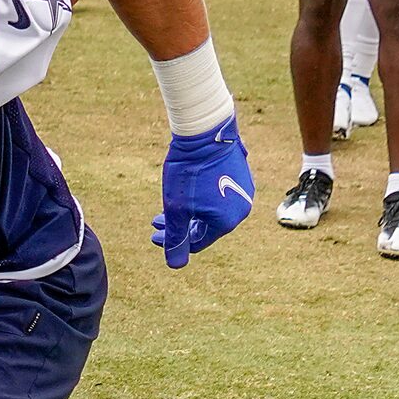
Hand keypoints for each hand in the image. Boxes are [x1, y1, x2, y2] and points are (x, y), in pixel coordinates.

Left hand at [151, 115, 255, 267]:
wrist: (205, 132)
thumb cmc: (189, 171)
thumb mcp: (176, 208)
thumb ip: (176, 237)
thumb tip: (175, 265)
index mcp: (226, 222)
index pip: (197, 242)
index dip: (173, 243)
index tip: (154, 235)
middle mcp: (241, 209)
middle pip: (205, 226)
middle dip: (178, 226)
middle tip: (157, 221)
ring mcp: (244, 190)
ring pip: (212, 209)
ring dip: (188, 211)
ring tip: (168, 206)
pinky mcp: (242, 174)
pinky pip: (219, 194)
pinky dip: (201, 197)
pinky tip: (187, 190)